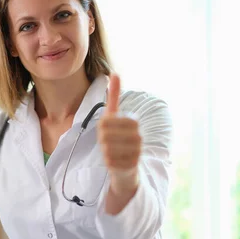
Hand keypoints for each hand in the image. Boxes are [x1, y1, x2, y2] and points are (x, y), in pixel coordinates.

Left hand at [97, 74, 140, 192]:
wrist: (126, 164)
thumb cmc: (117, 137)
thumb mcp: (114, 116)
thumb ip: (115, 96)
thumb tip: (116, 72)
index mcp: (133, 122)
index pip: (107, 121)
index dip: (102, 126)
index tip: (106, 130)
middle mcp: (138, 136)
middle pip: (105, 135)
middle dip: (102, 139)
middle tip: (107, 142)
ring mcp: (136, 151)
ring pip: (107, 149)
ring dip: (104, 151)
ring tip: (111, 151)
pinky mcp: (132, 166)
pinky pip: (110, 161)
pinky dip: (108, 161)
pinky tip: (113, 161)